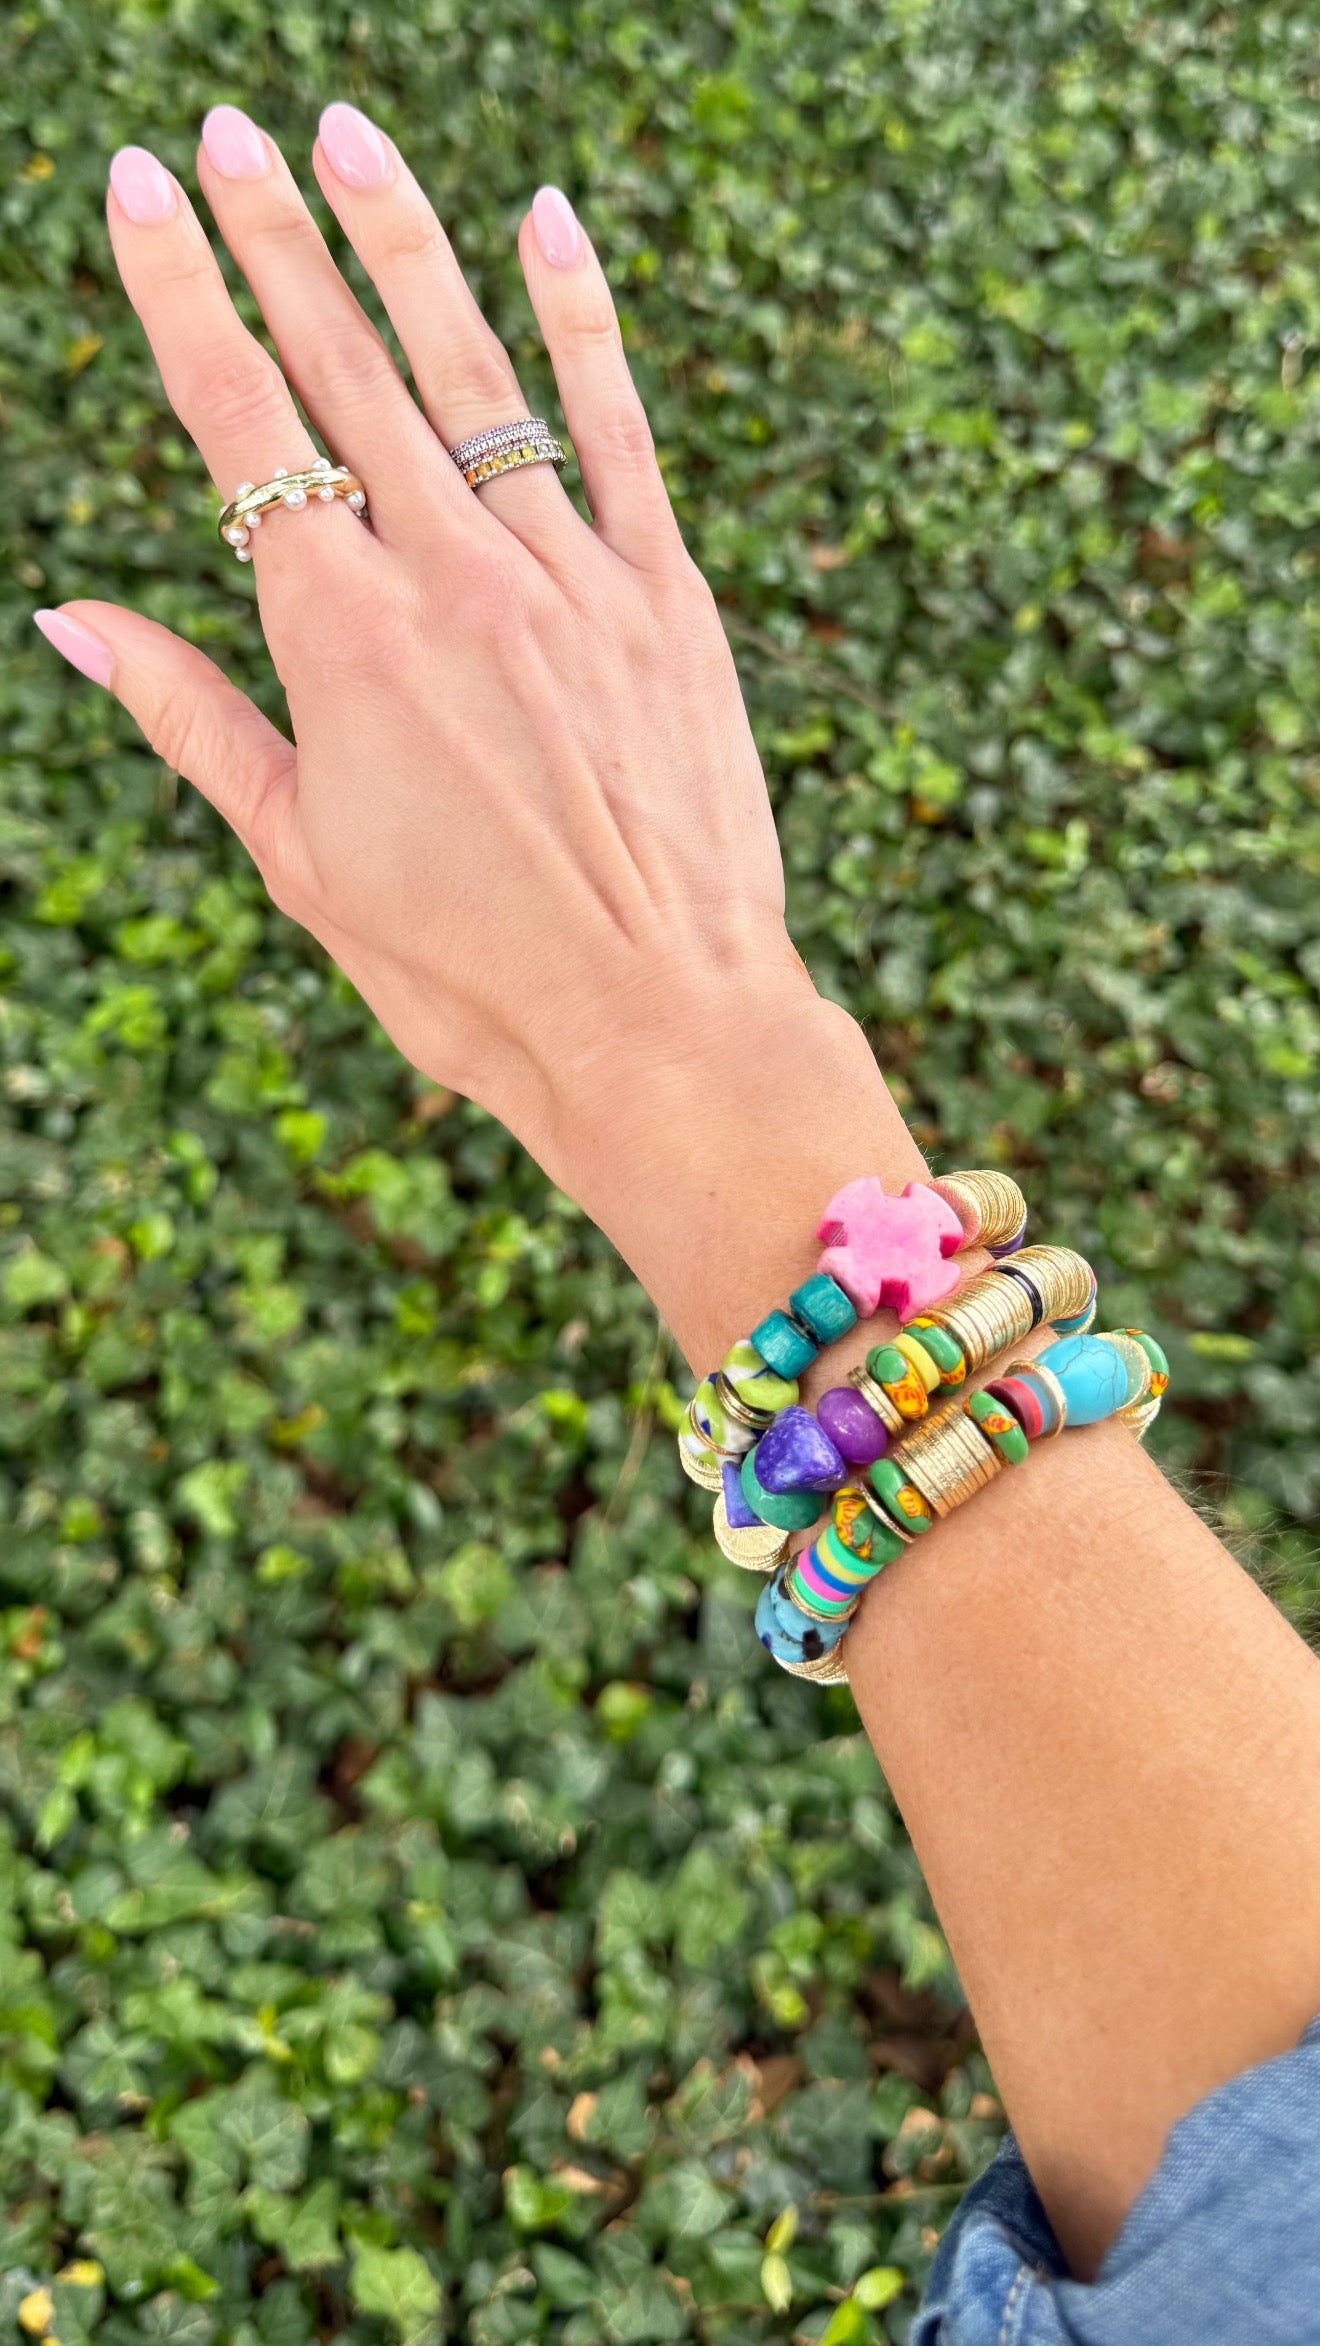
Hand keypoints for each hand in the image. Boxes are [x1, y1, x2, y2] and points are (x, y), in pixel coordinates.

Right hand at [35, 105, 809, 1176]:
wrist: (656, 1026)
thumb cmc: (464, 969)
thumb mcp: (298, 856)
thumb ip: (192, 717)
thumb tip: (72, 620)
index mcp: (340, 641)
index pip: (240, 426)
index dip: (184, 295)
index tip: (140, 189)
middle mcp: (452, 580)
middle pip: (346, 370)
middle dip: (277, 238)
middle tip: (225, 130)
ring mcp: (569, 578)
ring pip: (472, 376)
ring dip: (404, 246)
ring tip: (348, 134)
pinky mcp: (668, 600)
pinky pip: (617, 433)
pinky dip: (583, 327)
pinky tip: (551, 224)